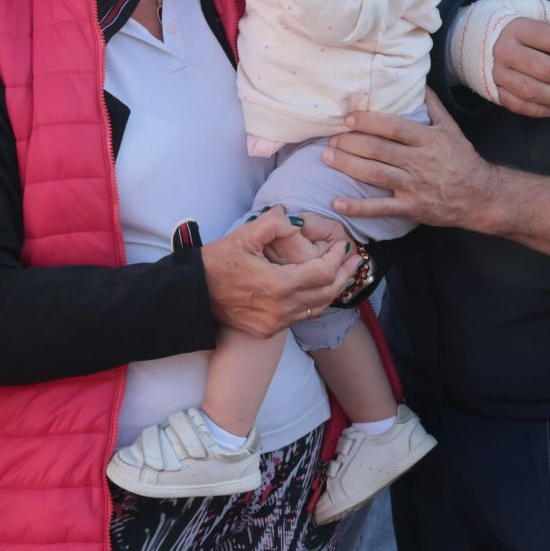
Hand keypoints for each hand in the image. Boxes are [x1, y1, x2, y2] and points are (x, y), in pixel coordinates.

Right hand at [202, 207, 360, 338]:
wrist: (193, 295)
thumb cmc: (216, 263)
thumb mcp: (243, 236)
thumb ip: (273, 224)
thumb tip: (297, 220)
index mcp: (277, 285)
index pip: (322, 273)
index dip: (337, 258)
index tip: (342, 245)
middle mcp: (280, 309)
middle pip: (327, 293)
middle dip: (345, 274)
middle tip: (356, 259)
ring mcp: (275, 323)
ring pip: (317, 308)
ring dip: (334, 290)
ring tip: (345, 273)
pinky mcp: (268, 330)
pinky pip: (302, 316)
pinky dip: (316, 302)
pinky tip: (320, 290)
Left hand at [327, 90, 501, 232]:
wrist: (481, 196)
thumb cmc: (463, 160)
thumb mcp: (451, 129)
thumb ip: (433, 106)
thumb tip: (419, 82)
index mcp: (428, 140)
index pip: (394, 127)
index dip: (369, 122)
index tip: (348, 119)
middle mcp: (419, 162)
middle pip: (379, 150)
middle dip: (351, 143)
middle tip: (331, 138)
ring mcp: (414, 186)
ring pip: (376, 174)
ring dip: (348, 166)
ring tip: (326, 158)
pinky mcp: (411, 207)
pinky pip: (382, 208)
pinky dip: (359, 207)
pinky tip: (338, 203)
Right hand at [492, 3, 549, 117]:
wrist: (470, 37)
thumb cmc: (510, 24)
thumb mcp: (531, 11)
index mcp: (517, 27)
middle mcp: (505, 50)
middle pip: (542, 68)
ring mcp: (497, 72)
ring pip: (530, 90)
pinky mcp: (492, 89)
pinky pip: (516, 104)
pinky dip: (537, 110)